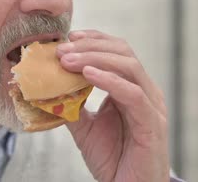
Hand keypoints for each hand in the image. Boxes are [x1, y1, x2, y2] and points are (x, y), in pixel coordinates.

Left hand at [57, 30, 168, 181]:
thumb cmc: (113, 160)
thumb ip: (71, 105)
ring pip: (129, 67)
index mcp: (133, 88)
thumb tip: (45, 88)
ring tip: (69, 61)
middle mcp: (146, 92)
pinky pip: (133, 94)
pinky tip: (87, 75)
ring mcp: (152, 106)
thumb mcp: (85, 128)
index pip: (118, 50)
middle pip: (124, 52)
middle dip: (90, 46)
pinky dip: (110, 80)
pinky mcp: (152, 124)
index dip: (94, 39)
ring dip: (95, 59)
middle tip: (62, 50)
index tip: (69, 37)